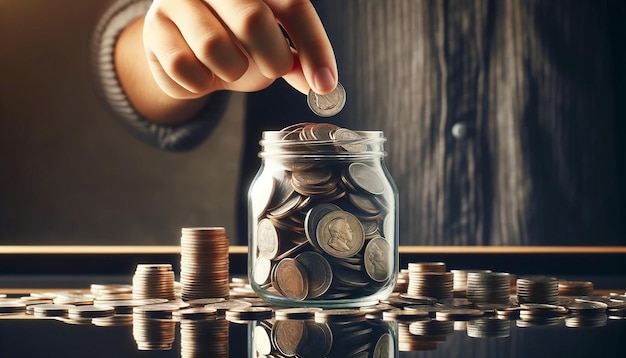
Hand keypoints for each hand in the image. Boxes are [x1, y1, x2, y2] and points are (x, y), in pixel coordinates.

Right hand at [143, 0, 337, 98]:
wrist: (184, 41)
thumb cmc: (236, 38)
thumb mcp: (273, 46)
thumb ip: (296, 59)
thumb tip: (321, 84)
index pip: (292, 4)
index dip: (314, 47)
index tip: (325, 85)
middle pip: (252, 19)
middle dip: (272, 59)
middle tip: (273, 70)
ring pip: (214, 46)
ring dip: (232, 71)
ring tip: (231, 66)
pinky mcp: (154, 26)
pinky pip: (184, 69)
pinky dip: (201, 84)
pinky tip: (203, 73)